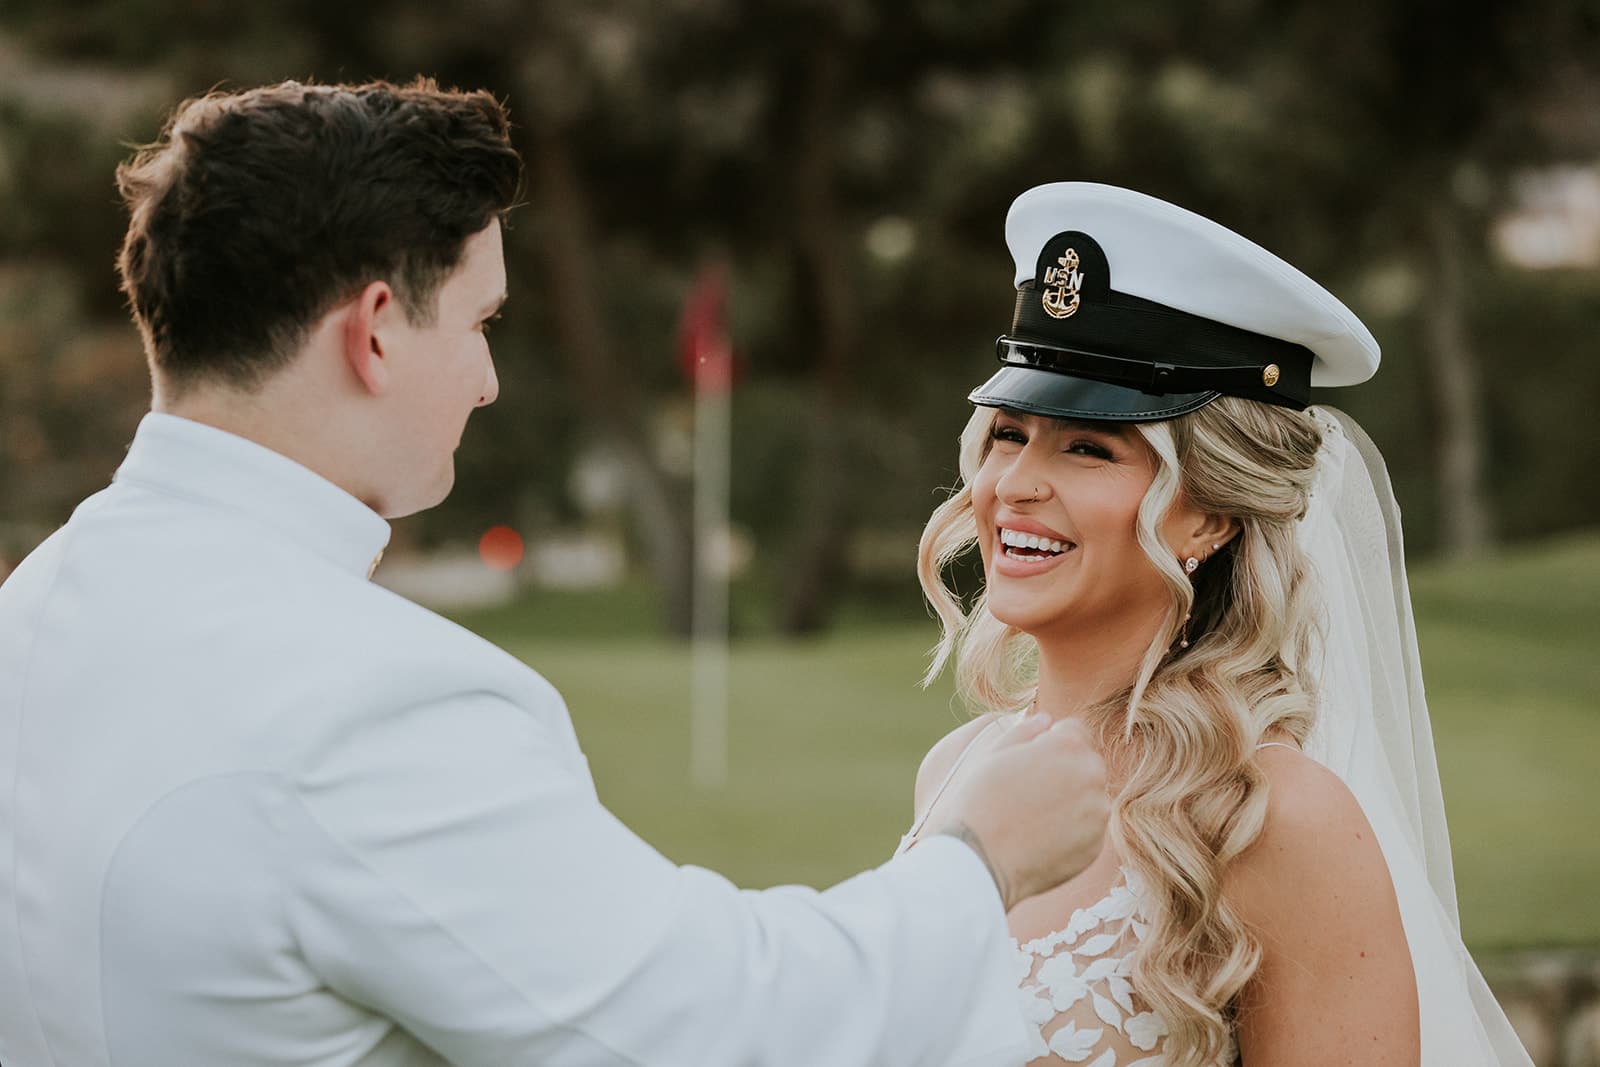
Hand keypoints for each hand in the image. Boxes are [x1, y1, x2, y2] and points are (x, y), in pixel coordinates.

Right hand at [930, 715, 1107, 911]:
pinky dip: (1072, 831)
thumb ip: (1025, 731)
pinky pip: (1088, 830)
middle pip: (1086, 763)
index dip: (1050, 743)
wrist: (980, 859)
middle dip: (1065, 770)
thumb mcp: (995, 754)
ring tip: (1034, 817)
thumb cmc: (980, 802)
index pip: (1073, 730)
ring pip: (1090, 797)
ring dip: (1071, 801)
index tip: (1030, 761)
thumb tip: (1046, 720)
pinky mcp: (1096, 845)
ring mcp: (1097, 813)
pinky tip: (1042, 837)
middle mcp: (1091, 775)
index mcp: (1068, 745)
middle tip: (1030, 791)